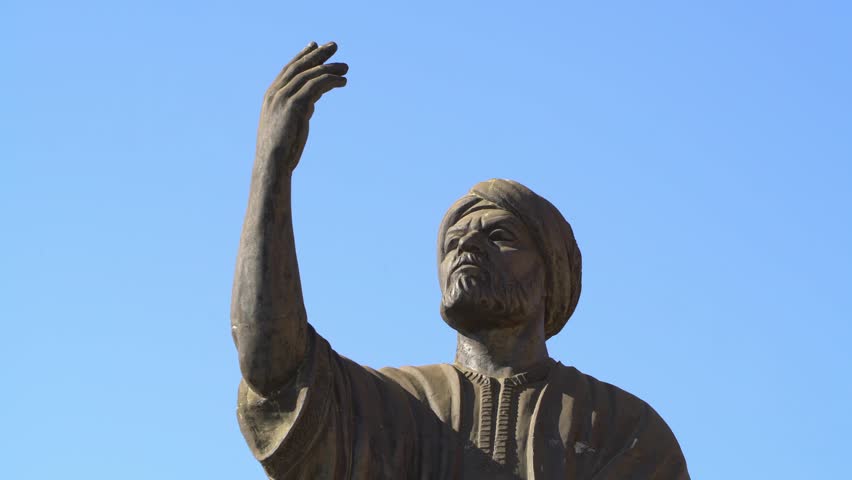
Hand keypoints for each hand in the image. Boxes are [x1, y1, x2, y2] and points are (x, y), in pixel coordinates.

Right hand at [256, 41, 347, 171]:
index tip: (314, 45)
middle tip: (334, 45)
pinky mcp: (294, 105)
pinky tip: (342, 82)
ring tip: (345, 67)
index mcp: (271, 95)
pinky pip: (315, 86)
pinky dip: (330, 81)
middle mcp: (275, 93)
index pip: (288, 69)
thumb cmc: (281, 150)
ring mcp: (283, 98)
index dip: (303, 56)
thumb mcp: (289, 123)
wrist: (272, 163)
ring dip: (329, 68)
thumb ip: (299, 108)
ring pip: (309, 74)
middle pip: (299, 66)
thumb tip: (313, 102)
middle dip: (317, 54)